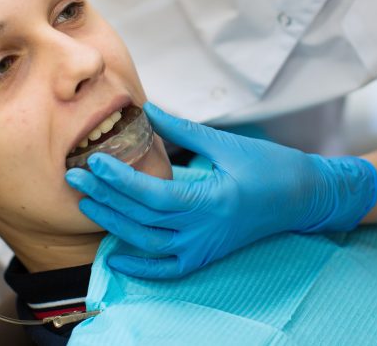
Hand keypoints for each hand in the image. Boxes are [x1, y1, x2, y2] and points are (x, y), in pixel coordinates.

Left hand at [65, 102, 376, 278]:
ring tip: (87, 202)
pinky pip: (166, 267)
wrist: (301, 197)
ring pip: (147, 243)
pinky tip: (116, 254)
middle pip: (142, 219)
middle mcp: (203, 230)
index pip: (153, 195)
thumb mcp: (224, 144)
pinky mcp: (205, 255)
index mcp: (210, 199)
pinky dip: (140, 265)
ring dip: (113, 224)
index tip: (95, 162)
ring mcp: (203, 247)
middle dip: (105, 198)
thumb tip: (145, 110)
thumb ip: (181, 131)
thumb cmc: (268, 166)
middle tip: (74, 177)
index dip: (120, 181)